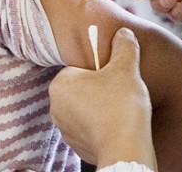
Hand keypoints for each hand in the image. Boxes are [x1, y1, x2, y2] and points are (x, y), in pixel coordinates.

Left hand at [49, 27, 155, 168]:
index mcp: (60, 84)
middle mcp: (56, 107)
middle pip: (83, 86)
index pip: (81, 66)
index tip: (115, 73)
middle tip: (120, 89)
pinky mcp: (77, 145)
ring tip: (120, 107)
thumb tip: (123, 33)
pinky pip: (89, 126)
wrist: (125, 147)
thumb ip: (124, 45)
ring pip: (86, 106)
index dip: (102, 68)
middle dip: (101, 86)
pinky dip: (102, 123)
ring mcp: (65, 129)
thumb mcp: (126, 66)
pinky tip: (117, 122)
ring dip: (101, 105)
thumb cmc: (121, 106)